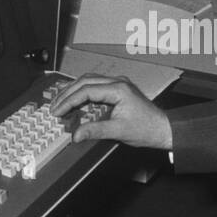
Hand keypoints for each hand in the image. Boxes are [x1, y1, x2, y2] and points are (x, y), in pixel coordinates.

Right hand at [49, 75, 172, 149]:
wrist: (163, 128)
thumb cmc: (146, 129)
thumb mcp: (118, 132)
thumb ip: (95, 131)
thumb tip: (75, 135)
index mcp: (118, 89)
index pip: (86, 91)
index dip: (69, 101)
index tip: (57, 112)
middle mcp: (118, 82)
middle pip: (85, 82)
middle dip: (67, 94)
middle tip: (53, 107)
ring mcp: (118, 84)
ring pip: (89, 81)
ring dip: (73, 91)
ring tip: (59, 103)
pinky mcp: (118, 89)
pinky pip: (95, 85)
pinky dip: (82, 92)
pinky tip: (74, 100)